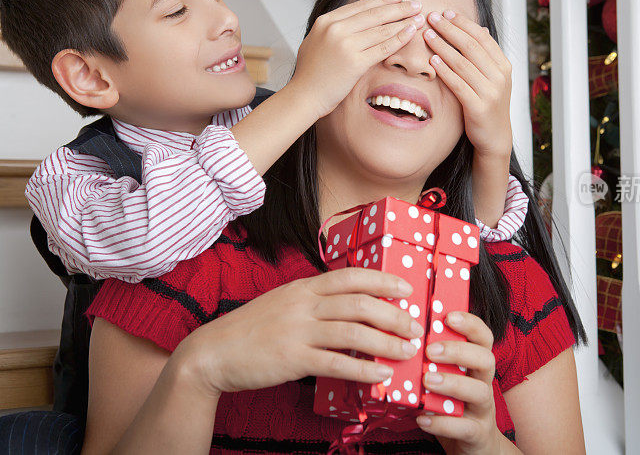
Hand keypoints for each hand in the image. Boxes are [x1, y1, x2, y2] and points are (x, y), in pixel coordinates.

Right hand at [175, 267, 424, 395]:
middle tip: (414, 326)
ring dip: (386, 341)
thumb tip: (349, 308)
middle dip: (393, 313)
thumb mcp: (283, 303)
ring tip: (406, 351)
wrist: (212, 353)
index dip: (382, 279)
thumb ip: (313, 302)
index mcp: (303, 288)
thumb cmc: (251, 329)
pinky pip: (336, 363)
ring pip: (353, 332)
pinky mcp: (293, 359)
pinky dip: (363, 370)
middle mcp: (304, 304)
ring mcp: (298, 331)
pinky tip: (380, 375)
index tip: (406, 288)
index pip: (351, 276)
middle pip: (359, 302)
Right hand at [292, 0, 424, 118]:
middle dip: (398, 7)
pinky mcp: (355, 63)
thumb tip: (353, 21)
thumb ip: (334, 29)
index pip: (360, 5)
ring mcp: (345, 45)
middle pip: (374, 14)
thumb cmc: (311, 73)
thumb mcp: (317, 41)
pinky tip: (410, 33)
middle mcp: (335, 29)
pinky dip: (399, 39)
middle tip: (415, 3)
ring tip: (418, 17)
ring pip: (381, 29)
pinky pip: (382, 48)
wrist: (304, 95)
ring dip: (403, 22)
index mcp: (326, 21)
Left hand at [416, 312, 508, 454]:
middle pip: (485, 359)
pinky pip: (465, 427)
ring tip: (427, 381)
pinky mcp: (477, 434)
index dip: (471, 324)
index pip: (484, 338)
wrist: (472, 448)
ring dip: (452, 384)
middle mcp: (484, 384)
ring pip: (479, 392)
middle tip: (430, 350)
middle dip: (458, 351)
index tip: (449, 316)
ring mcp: (483, 410)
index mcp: (476, 366)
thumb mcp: (446, 378)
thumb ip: (432, 361)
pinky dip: (443, 422)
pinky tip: (423, 417)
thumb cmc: (453, 406)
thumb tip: (400, 337)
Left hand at [423, 11, 512, 159]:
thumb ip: (485, 55)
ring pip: (463, 63)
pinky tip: (433, 60)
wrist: (495, 136)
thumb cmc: (488, 103)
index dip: (463, 23)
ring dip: (443, 46)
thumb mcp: (493, 77)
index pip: (482, 37)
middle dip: (450, 29)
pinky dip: (445, 70)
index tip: (446, 12)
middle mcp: (500, 77)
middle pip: (471, 46)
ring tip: (427, 35)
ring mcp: (490, 92)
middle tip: (432, 17)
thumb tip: (480, 28)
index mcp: (504, 65)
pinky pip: (458, 84)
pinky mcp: (478, 107)